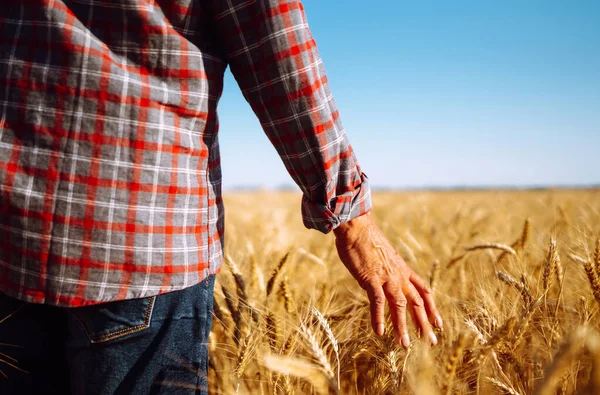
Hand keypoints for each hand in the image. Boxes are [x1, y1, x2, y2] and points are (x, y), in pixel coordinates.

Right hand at [333, 212, 442, 347]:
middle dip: (424, 323)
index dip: (432, 308)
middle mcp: (399, 275)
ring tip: (404, 344)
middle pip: (417, 302)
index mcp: (403, 269)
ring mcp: (386, 277)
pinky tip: (379, 332)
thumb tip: (380, 280)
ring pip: (399, 306)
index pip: (423, 291)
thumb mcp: (382, 255)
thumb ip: (385, 269)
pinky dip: (378, 318)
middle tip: (431, 342)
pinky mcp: (371, 278)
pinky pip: (378, 302)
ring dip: (402, 326)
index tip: (438, 323)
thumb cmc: (366, 239)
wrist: (357, 226)